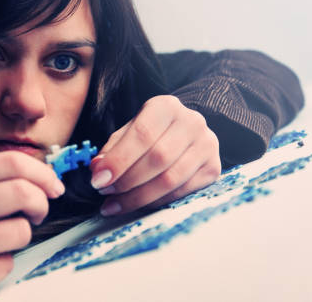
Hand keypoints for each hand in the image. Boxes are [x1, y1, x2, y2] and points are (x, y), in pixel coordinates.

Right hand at [0, 151, 63, 301]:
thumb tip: (42, 178)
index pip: (10, 162)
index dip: (42, 173)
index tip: (53, 186)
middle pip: (22, 192)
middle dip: (40, 204)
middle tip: (37, 213)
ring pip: (21, 230)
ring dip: (19, 238)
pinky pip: (8, 263)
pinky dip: (2, 265)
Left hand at [90, 95, 220, 215]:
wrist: (185, 133)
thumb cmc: (151, 132)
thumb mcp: (129, 131)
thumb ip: (113, 149)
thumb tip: (98, 170)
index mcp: (166, 107)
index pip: (142, 135)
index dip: (119, 160)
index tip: (98, 180)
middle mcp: (192, 122)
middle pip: (158, 158)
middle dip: (127, 181)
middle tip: (105, 193)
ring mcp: (207, 145)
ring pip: (171, 179)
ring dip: (139, 197)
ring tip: (115, 205)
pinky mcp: (213, 168)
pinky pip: (182, 192)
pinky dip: (156, 203)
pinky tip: (138, 206)